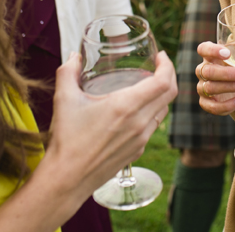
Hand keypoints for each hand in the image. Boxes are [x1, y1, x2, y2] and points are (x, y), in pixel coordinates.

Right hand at [44, 51, 176, 198]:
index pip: (164, 82)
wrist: (68, 179)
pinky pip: (153, 126)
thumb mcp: (64, 99)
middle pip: (170, 94)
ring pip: (163, 110)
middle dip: (169, 75)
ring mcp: (141, 139)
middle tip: (159, 66)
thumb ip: (68, 72)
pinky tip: (137, 110)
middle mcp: (140, 123)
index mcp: (126, 106)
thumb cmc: (67, 139)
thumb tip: (73, 56)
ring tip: (149, 85)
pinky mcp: (138, 151)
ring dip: (161, 95)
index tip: (161, 56)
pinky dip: (152, 113)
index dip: (168, 66)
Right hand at [195, 41, 234, 115]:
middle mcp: (203, 70)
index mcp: (211, 55)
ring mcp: (203, 87)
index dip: (212, 50)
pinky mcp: (207, 103)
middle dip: (227, 73)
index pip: (203, 49)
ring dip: (230, 87)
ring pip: (210, 88)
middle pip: (207, 71)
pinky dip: (225, 105)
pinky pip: (211, 106)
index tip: (227, 53)